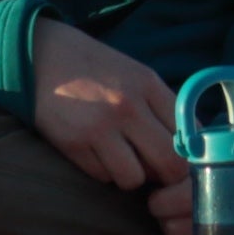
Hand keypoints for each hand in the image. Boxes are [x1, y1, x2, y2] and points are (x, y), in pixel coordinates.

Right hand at [31, 20, 190, 234]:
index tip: (180, 161)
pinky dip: (103, 172)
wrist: (40, 55)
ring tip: (120, 158)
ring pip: (135, 179)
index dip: (190, 158)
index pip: (190, 136)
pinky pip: (103, 177)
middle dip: (165, 177)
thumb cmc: (94, 69)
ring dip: (130, 176)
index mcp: (149, 86)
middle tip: (153, 171)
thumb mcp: (135, 75)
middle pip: (170, 165)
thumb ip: (162, 106)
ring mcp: (101, 127)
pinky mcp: (74, 143)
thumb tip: (193, 145)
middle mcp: (129, 106)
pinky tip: (94, 152)